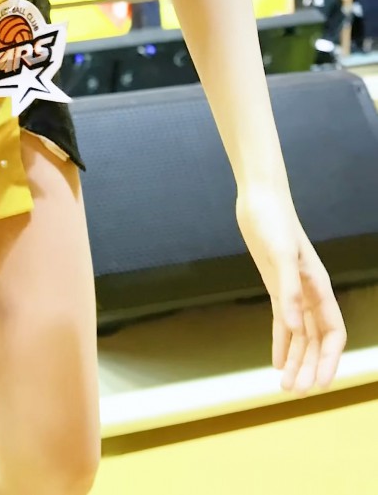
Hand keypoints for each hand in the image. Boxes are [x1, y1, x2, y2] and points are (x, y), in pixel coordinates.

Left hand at [235, 184, 346, 394]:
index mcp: (319, 288)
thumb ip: (288, 292)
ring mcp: (293, 292)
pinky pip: (283, 323)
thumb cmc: (275, 222)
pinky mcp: (276, 288)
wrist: (260, 201)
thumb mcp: (281, 255)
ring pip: (300, 335)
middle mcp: (309, 294)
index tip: (321, 383)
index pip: (333, 332)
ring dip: (296, 360)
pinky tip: (276, 363)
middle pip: (316, 340)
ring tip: (287, 386)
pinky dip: (281, 343)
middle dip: (310, 367)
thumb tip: (294, 327)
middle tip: (298, 393)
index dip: (329, 359)